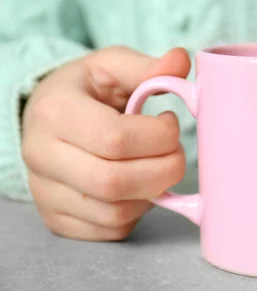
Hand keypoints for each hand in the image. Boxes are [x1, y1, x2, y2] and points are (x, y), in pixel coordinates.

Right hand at [22, 46, 190, 240]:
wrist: (49, 118)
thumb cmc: (86, 90)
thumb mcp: (111, 66)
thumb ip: (147, 67)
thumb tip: (180, 60)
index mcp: (54, 112)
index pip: (114, 138)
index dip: (158, 135)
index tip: (169, 122)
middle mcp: (41, 156)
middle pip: (114, 182)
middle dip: (163, 169)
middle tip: (175, 152)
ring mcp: (46, 193)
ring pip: (115, 212)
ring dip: (153, 191)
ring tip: (156, 164)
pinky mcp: (58, 219)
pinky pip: (111, 229)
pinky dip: (138, 211)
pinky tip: (139, 184)